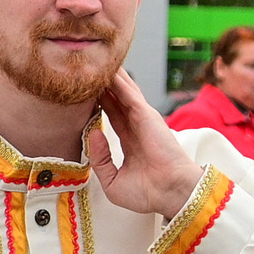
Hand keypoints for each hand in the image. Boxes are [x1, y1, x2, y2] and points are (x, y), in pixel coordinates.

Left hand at [86, 70, 205, 219]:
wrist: (170, 193)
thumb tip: (93, 133)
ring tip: (93, 60)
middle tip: (85, 70)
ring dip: (109, 77)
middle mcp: (136, 127)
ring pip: (122, 91)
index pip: (111, 115)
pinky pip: (128, 93)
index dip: (97, 103)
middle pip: (115, 98)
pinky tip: (106, 68)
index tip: (83, 93)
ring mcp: (142, 119)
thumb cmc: (148, 193)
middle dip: (102, 85)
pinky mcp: (145, 115)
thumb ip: (100, 159)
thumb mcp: (113, 181)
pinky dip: (118, 80)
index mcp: (130, 142)